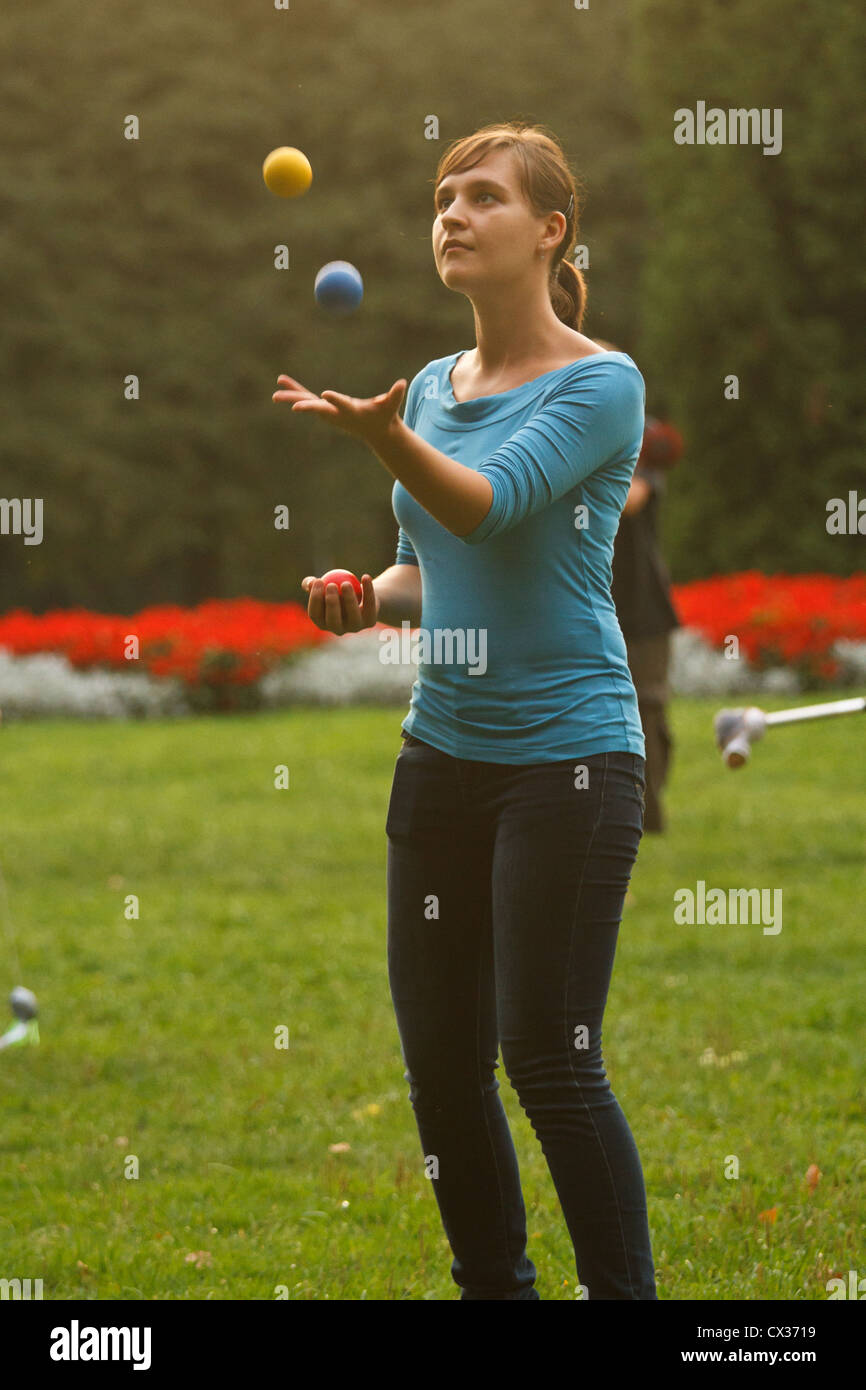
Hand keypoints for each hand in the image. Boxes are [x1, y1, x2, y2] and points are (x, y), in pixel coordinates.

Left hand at [273, 375, 406, 447]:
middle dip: (303, 404)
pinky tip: (282, 382)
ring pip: (307, 402)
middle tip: (287, 402)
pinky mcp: (325, 409)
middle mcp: (336, 413)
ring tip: (275, 392)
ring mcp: (329, 412)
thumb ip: (395, 396)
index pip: (341, 404)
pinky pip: (307, 398)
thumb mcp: (390, 406)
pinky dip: (295, 391)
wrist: (376, 432)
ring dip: (292, 396)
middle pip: (317, 406)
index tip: (324, 394)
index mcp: (351, 410)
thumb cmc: (384, 416)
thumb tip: (402, 383)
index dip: (334, 400)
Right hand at [301, 573, 379, 633]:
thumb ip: (314, 584)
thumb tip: (310, 582)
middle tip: (331, 585)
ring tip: (346, 583)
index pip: (315, 614)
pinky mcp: (370, 622)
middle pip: (333, 620)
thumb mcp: (324, 585)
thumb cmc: (337, 591)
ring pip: (353, 616)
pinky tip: (365, 577)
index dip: (314, 598)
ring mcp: (355, 628)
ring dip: (349, 599)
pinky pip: (370, 606)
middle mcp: (338, 629)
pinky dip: (368, 591)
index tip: (318, 580)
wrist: (363, 596)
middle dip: (331, 603)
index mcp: (323, 623)